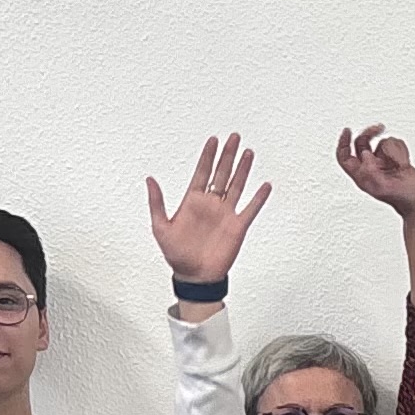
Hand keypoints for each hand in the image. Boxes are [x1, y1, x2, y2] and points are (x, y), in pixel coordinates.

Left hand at [146, 133, 271, 283]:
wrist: (194, 277)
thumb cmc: (177, 254)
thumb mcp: (160, 227)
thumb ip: (157, 202)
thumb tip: (149, 179)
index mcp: (192, 201)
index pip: (202, 172)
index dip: (208, 156)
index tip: (213, 140)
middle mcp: (211, 204)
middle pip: (221, 173)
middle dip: (228, 155)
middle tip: (234, 138)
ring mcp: (225, 214)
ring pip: (236, 186)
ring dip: (243, 169)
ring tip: (248, 152)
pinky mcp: (237, 227)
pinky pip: (250, 209)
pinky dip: (258, 198)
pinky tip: (265, 186)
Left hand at [334, 123, 414, 213]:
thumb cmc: (401, 197)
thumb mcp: (381, 186)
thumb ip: (369, 170)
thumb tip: (364, 154)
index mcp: (362, 176)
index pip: (345, 157)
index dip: (343, 143)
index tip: (347, 130)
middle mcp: (371, 167)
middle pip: (361, 143)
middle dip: (369, 134)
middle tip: (378, 128)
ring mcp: (383, 161)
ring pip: (382, 142)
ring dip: (393, 150)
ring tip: (400, 163)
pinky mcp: (395, 158)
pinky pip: (396, 144)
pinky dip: (402, 150)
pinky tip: (404, 162)